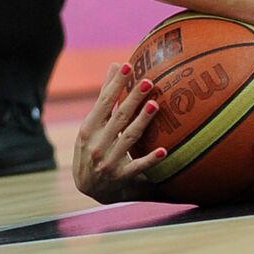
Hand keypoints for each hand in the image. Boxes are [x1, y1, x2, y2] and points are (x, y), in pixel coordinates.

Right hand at [72, 62, 165, 203]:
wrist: (89, 188)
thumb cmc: (93, 147)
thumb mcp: (93, 124)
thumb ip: (106, 96)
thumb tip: (116, 65)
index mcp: (89, 129)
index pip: (104, 102)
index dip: (116, 85)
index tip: (128, 67)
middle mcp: (97, 145)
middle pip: (118, 117)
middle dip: (133, 99)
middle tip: (148, 82)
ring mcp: (108, 162)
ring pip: (128, 138)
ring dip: (142, 121)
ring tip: (154, 105)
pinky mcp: (122, 178)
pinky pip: (138, 167)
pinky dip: (150, 160)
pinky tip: (164, 151)